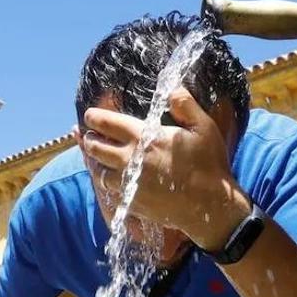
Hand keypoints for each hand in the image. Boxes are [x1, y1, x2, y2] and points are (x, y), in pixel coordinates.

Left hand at [78, 88, 248, 249]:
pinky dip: (106, 182)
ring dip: (94, 162)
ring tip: (95, 158)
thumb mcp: (204, 127)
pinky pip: (109, 191)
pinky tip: (110, 179)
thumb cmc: (208, 164)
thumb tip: (172, 90)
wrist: (209, 206)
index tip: (89, 116)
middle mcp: (129, 159)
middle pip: (95, 147)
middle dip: (88, 139)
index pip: (106, 123)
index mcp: (143, 137)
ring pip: (98, 171)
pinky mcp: (131, 202)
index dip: (93, 117)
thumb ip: (186, 105)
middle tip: (87, 136)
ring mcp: (128, 183)